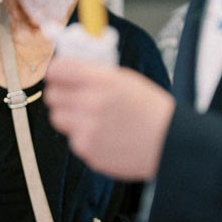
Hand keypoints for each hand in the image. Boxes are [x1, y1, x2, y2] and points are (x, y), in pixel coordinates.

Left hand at [44, 60, 174, 180]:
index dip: (58, 72)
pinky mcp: (88, 151)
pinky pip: (73, 140)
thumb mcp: (127, 80)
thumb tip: (71, 69)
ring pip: (58, 118)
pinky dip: (84, 137)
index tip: (61, 76)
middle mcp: (91, 104)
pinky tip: (106, 136)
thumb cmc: (152, 110)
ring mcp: (87, 130)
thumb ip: (97, 74)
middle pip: (51, 96)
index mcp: (102, 81)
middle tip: (75, 97)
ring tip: (93, 118)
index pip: (57, 70)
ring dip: (70, 117)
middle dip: (61, 95)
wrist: (170, 144)